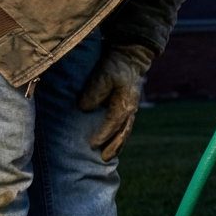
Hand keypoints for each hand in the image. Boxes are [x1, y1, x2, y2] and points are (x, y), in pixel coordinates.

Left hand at [77, 44, 154, 159]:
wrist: (130, 58)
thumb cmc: (115, 66)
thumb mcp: (103, 76)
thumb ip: (93, 92)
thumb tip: (84, 108)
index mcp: (124, 104)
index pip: (112, 124)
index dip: (103, 135)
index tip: (92, 145)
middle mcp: (130, 110)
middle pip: (122, 133)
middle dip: (114, 146)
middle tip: (104, 158)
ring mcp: (131, 108)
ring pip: (125, 130)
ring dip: (118, 143)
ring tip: (109, 154)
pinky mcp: (128, 106)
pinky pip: (125, 125)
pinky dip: (120, 135)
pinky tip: (114, 139)